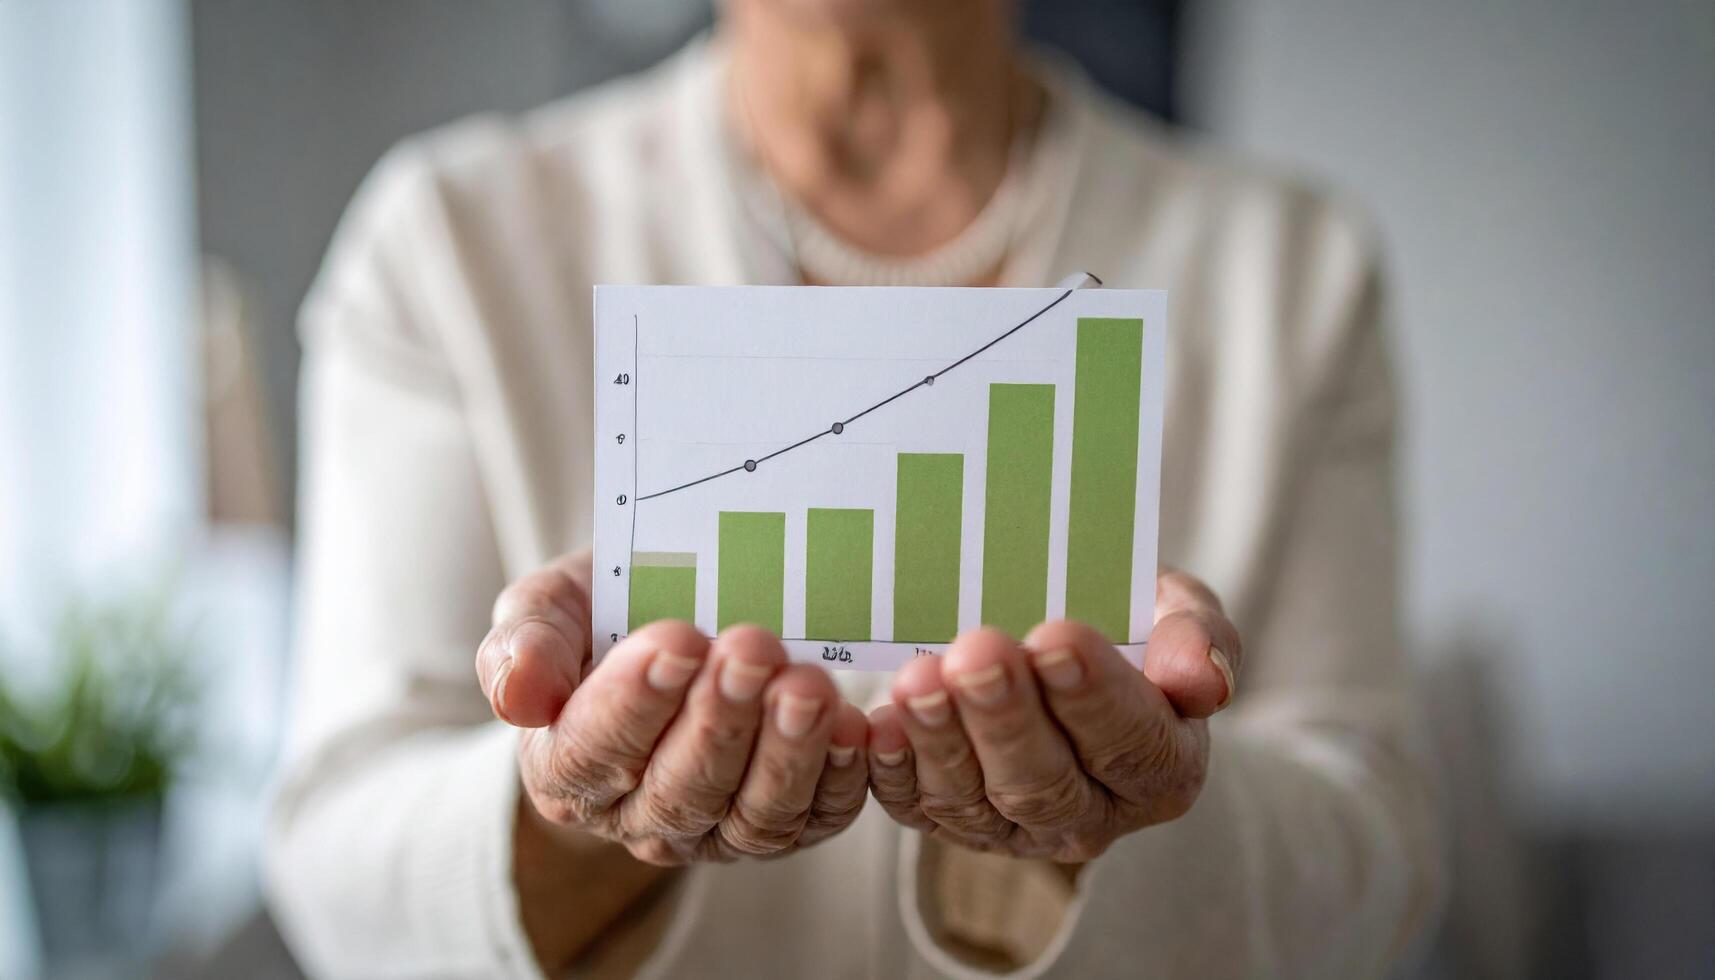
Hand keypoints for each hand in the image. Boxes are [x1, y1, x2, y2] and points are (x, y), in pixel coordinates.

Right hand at [474, 551, 869, 865]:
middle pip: (680, 788)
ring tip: (807, 684)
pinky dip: (840, 776)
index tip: (674, 641)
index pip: (593, 751)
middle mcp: (640, 817)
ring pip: (753, 814)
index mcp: (567, 770)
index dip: (634, 701)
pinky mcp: (790, 823)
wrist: (671, 625)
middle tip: (751, 647)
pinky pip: (819, 816)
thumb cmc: (605, 615)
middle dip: (719, 718)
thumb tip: (518, 697)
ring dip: (786, 750)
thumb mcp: (549, 607)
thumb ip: (524, 644)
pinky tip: (853, 727)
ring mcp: (718, 829)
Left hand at [866, 570, 1241, 862]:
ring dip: (941, 739)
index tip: (1057, 636)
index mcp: (1163, 769)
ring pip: (975, 798)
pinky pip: (917, 808)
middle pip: (1046, 780)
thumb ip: (1199, 639)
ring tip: (918, 680)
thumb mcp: (1177, 613)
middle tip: (977, 651)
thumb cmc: (1128, 626)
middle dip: (1007, 715)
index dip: (1093, 693)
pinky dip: (895, 769)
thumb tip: (1203, 681)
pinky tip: (878, 725)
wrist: (1064, 653)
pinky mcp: (952, 822)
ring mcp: (1017, 828)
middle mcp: (1094, 814)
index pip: (1131, 741)